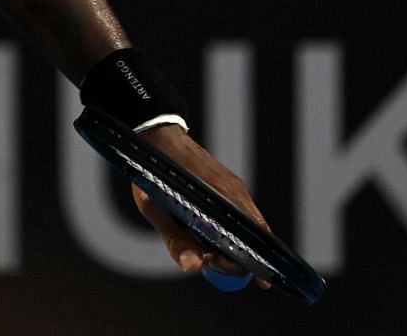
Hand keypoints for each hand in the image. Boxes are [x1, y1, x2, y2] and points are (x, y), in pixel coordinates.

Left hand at [131, 124, 272, 289]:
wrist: (156, 136)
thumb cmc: (152, 173)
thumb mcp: (156, 210)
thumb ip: (176, 240)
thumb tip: (194, 268)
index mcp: (221, 198)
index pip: (253, 241)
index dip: (246, 264)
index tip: (224, 270)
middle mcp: (236, 193)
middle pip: (253, 239)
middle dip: (233, 258)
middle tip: (207, 261)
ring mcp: (236, 188)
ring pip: (247, 229)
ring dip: (230, 245)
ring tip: (204, 247)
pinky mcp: (231, 186)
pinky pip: (240, 216)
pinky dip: (230, 232)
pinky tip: (208, 233)